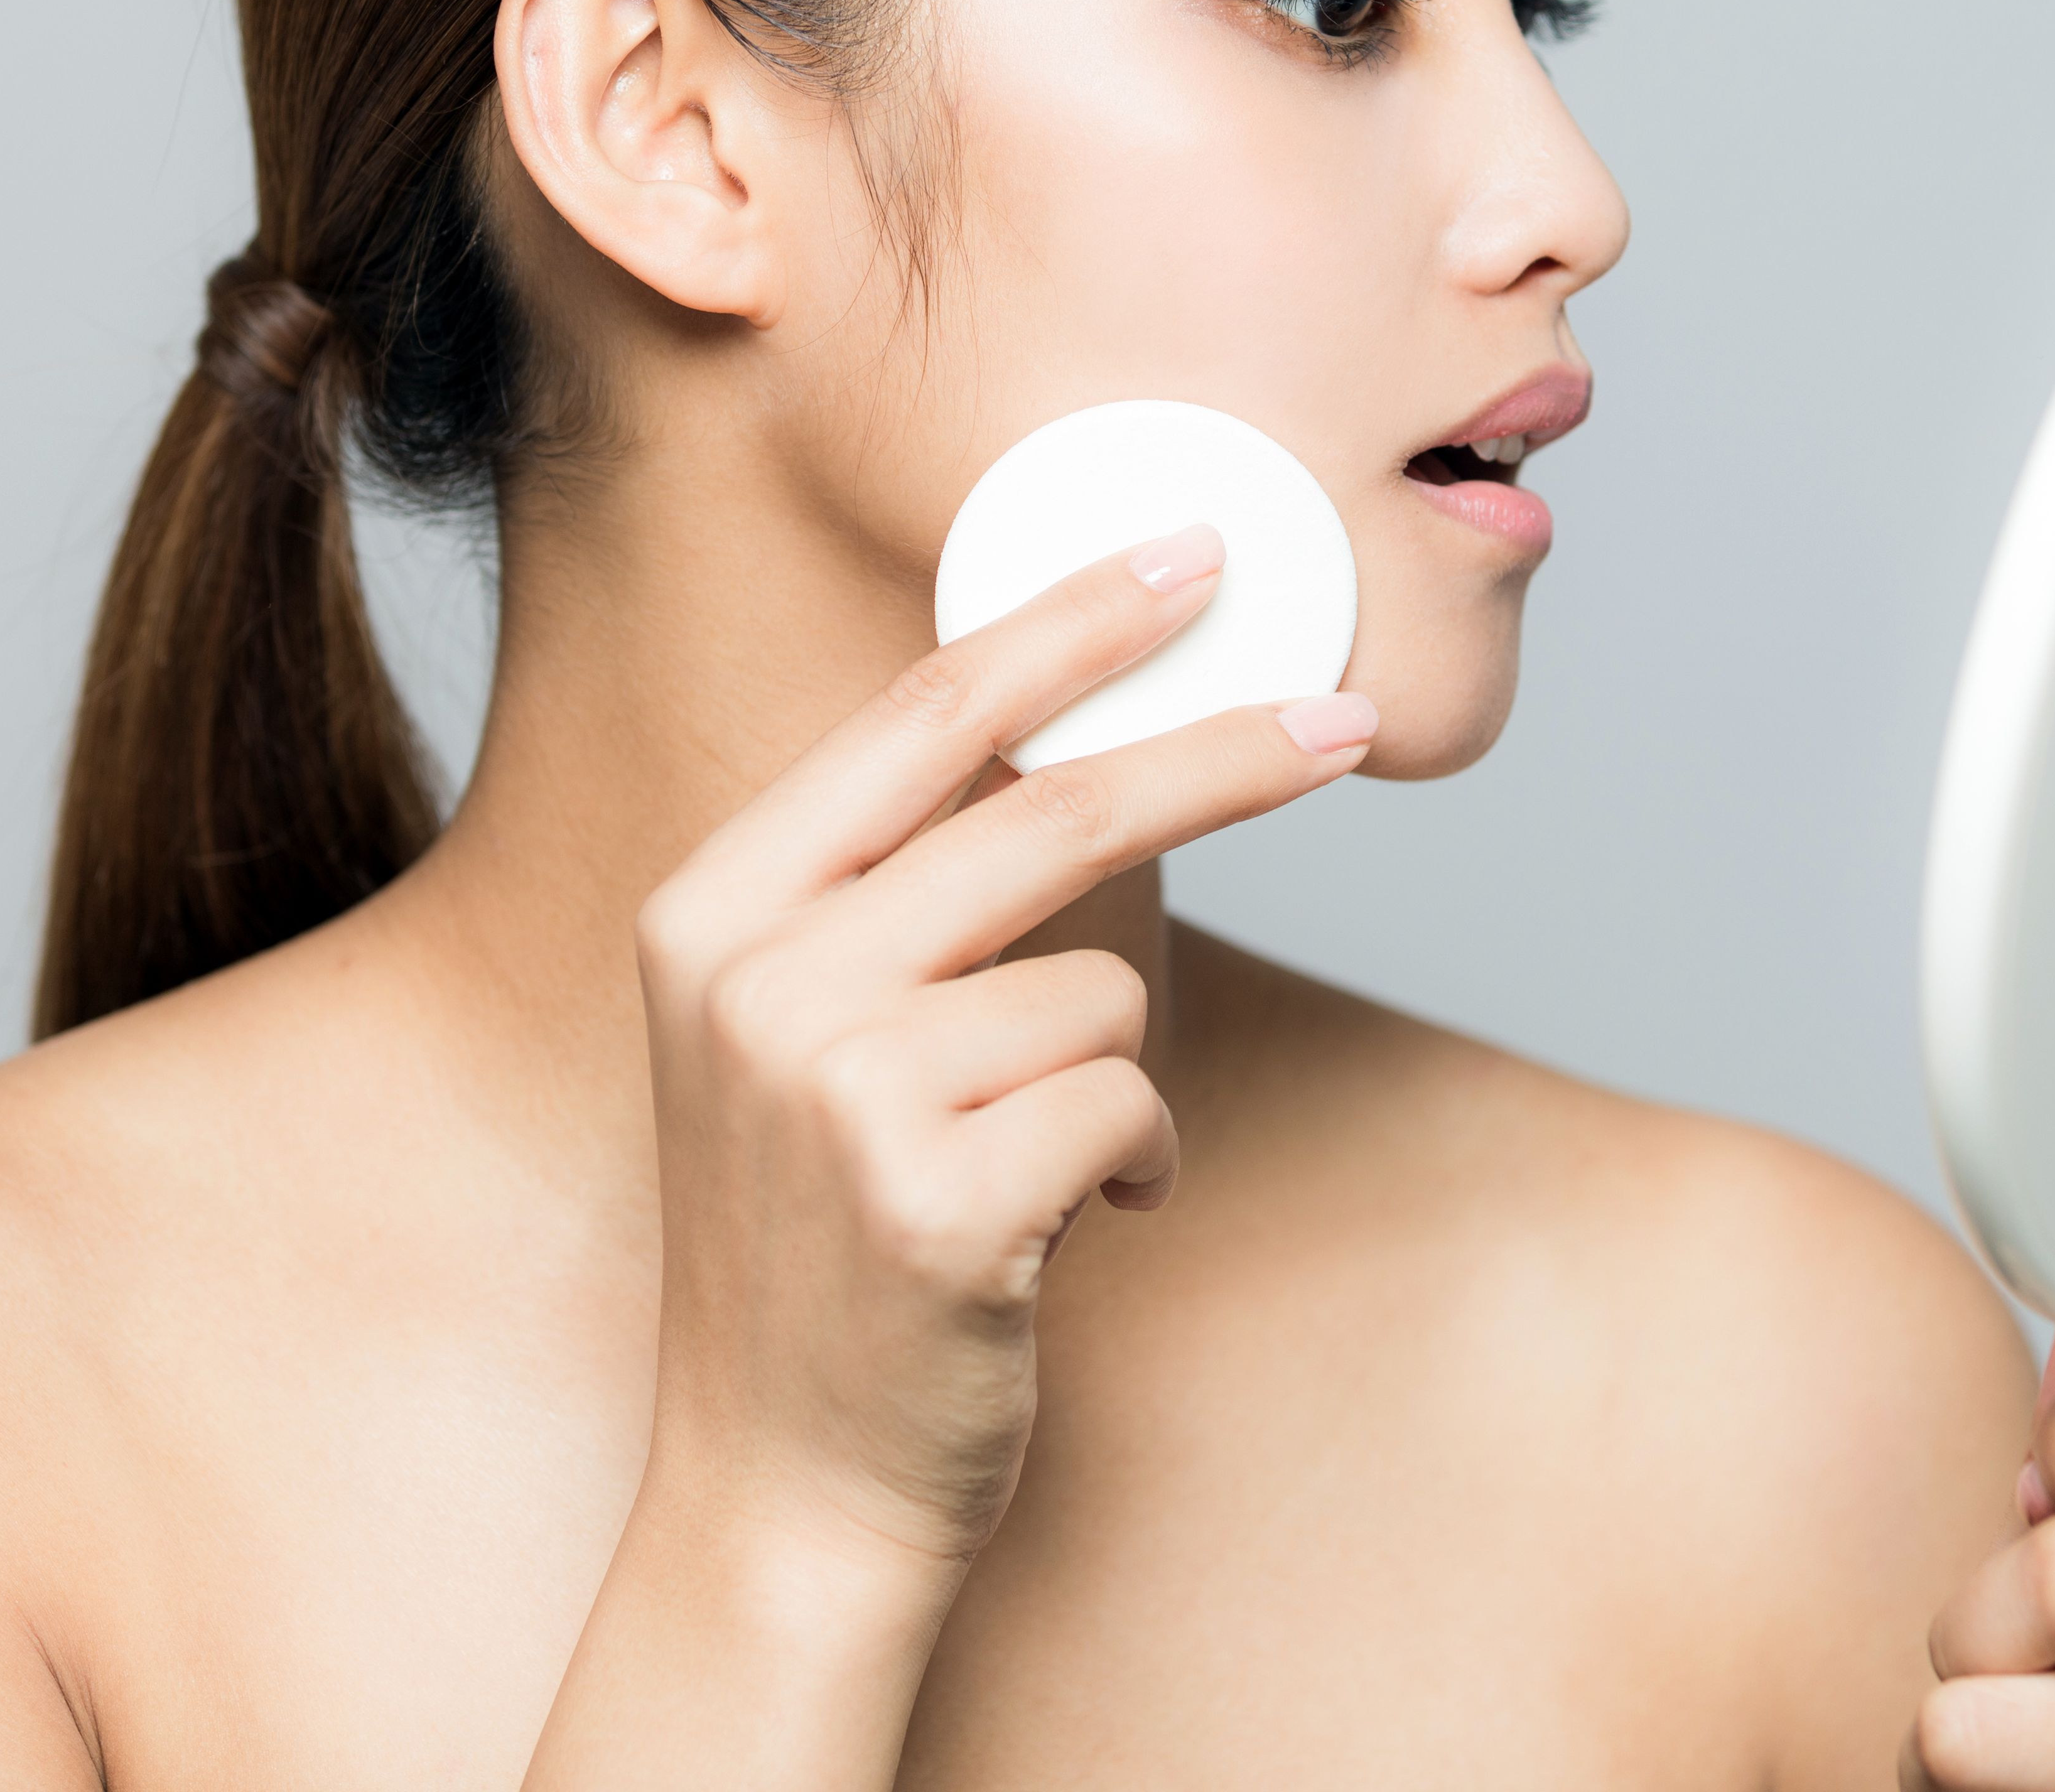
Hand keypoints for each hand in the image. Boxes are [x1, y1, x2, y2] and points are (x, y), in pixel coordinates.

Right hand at [625, 522, 1374, 1577]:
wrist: (780, 1493)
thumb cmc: (823, 1250)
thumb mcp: (799, 1041)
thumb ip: (899, 897)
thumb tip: (1091, 732)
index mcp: (710, 913)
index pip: (921, 716)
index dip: (1070, 620)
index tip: (1194, 560)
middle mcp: (757, 983)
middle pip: (1050, 812)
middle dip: (1222, 755)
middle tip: (1344, 719)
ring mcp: (839, 1092)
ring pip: (1101, 989)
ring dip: (1117, 1076)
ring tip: (1037, 1168)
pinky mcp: (938, 1199)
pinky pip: (1127, 1104)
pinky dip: (1136, 1164)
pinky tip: (1059, 1233)